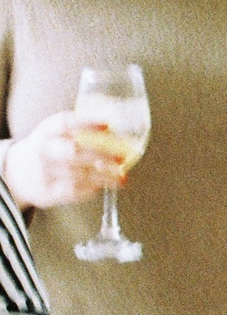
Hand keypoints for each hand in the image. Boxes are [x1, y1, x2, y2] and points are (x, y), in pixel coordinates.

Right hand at [3, 111, 124, 209]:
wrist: (16, 173)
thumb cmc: (48, 149)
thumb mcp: (55, 134)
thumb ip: (79, 130)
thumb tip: (117, 131)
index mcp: (47, 131)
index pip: (64, 123)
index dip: (86, 123)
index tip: (107, 124)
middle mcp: (44, 150)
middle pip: (73, 151)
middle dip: (100, 154)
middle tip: (121, 157)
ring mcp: (45, 172)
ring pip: (77, 174)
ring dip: (103, 176)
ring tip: (121, 177)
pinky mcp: (49, 191)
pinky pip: (74, 191)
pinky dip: (93, 189)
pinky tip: (105, 186)